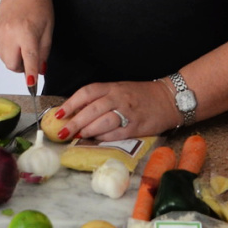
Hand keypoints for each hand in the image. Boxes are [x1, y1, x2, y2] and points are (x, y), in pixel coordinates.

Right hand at [0, 0, 52, 78]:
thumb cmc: (38, 4)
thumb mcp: (48, 28)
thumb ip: (44, 51)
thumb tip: (40, 70)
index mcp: (26, 32)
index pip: (29, 59)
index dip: (31, 74)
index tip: (32, 86)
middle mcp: (9, 33)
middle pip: (12, 65)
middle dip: (22, 66)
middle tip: (31, 56)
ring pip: (5, 59)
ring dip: (14, 58)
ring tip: (23, 42)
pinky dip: (7, 51)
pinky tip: (14, 38)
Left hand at [55, 79, 178, 140]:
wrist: (169, 99)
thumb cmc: (141, 95)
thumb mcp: (120, 90)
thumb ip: (101, 99)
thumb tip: (77, 112)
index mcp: (113, 87)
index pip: (87, 92)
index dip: (71, 103)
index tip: (59, 114)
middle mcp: (119, 98)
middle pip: (92, 109)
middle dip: (75, 121)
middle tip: (62, 132)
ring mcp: (128, 113)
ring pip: (102, 122)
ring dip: (87, 130)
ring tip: (78, 135)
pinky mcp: (136, 127)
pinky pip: (115, 134)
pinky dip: (103, 138)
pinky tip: (96, 140)